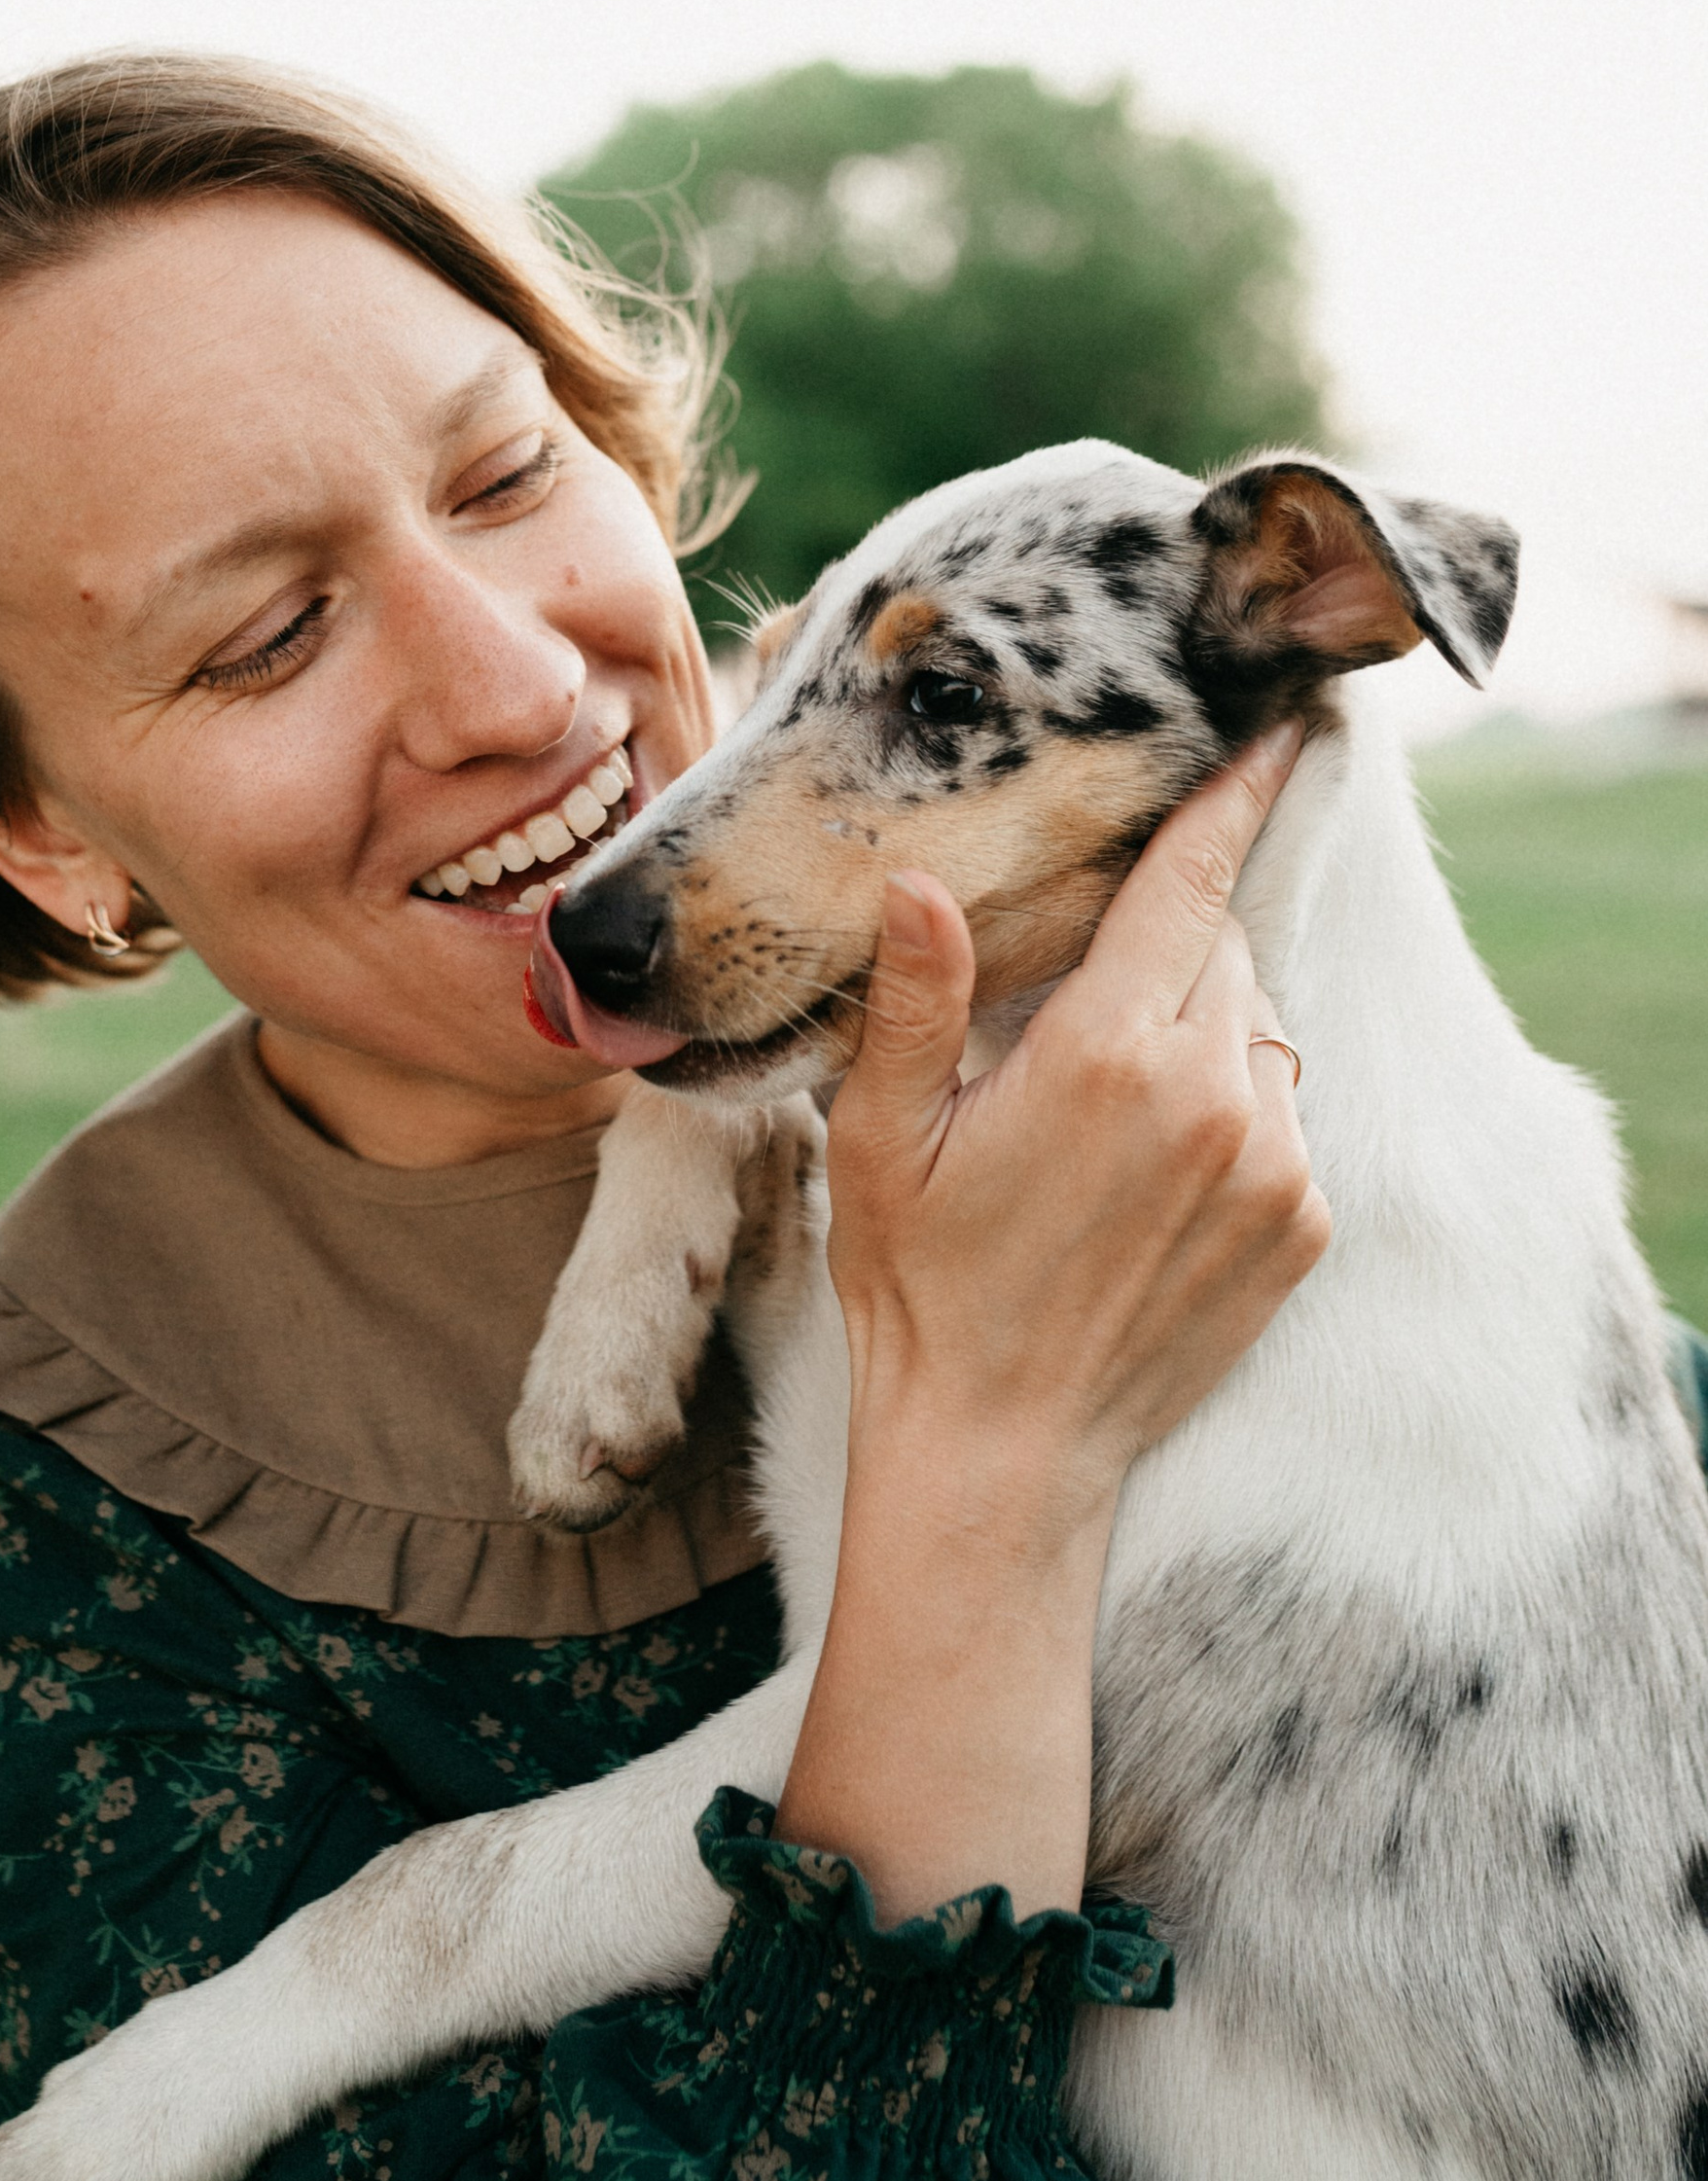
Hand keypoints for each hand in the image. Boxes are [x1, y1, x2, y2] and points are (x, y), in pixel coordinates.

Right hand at [823, 723, 1327, 1530]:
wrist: (1002, 1450)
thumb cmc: (921, 1283)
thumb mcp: (878, 1133)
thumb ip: (913, 998)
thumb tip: (916, 880)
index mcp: (1107, 1053)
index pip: (1187, 886)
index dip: (1227, 800)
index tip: (1273, 731)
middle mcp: (1213, 1096)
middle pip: (1221, 950)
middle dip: (1165, 946)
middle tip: (1080, 1009)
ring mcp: (1273, 1165)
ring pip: (1258, 1028)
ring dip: (1202, 1029)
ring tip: (1106, 1102)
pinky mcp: (1302, 1223)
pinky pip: (1284, 1114)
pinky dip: (1233, 1110)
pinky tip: (1152, 1168)